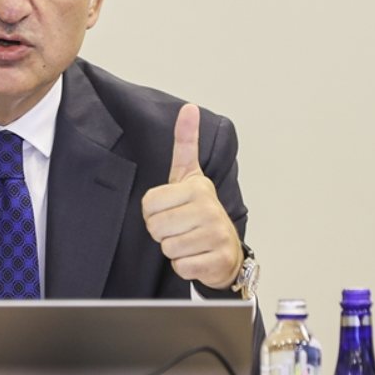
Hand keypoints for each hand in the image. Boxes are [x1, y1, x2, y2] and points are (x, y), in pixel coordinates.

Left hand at [141, 103, 242, 289]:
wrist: (225, 250)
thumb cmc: (200, 211)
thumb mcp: (189, 175)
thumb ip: (185, 142)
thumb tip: (188, 108)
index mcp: (197, 187)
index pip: (148, 204)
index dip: (153, 212)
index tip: (171, 209)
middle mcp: (209, 209)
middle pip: (155, 227)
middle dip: (162, 232)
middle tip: (179, 228)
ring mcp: (216, 235)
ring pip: (167, 248)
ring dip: (174, 249)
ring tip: (189, 241)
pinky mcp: (217, 260)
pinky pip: (181, 266)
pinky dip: (184, 266)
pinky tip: (197, 256)